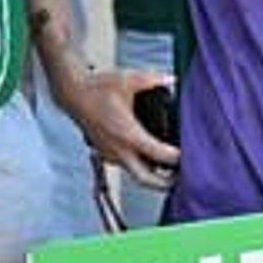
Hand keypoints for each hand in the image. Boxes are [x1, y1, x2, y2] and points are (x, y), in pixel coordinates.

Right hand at [59, 67, 179, 187]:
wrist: (72, 93)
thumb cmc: (97, 88)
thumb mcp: (129, 79)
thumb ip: (154, 79)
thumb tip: (173, 79)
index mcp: (128, 135)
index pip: (160, 156)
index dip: (179, 158)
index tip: (190, 155)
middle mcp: (119, 149)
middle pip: (146, 179)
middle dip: (166, 184)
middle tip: (182, 179)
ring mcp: (110, 154)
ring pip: (135, 174)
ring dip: (152, 175)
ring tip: (169, 170)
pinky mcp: (105, 152)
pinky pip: (126, 165)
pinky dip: (140, 165)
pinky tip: (149, 156)